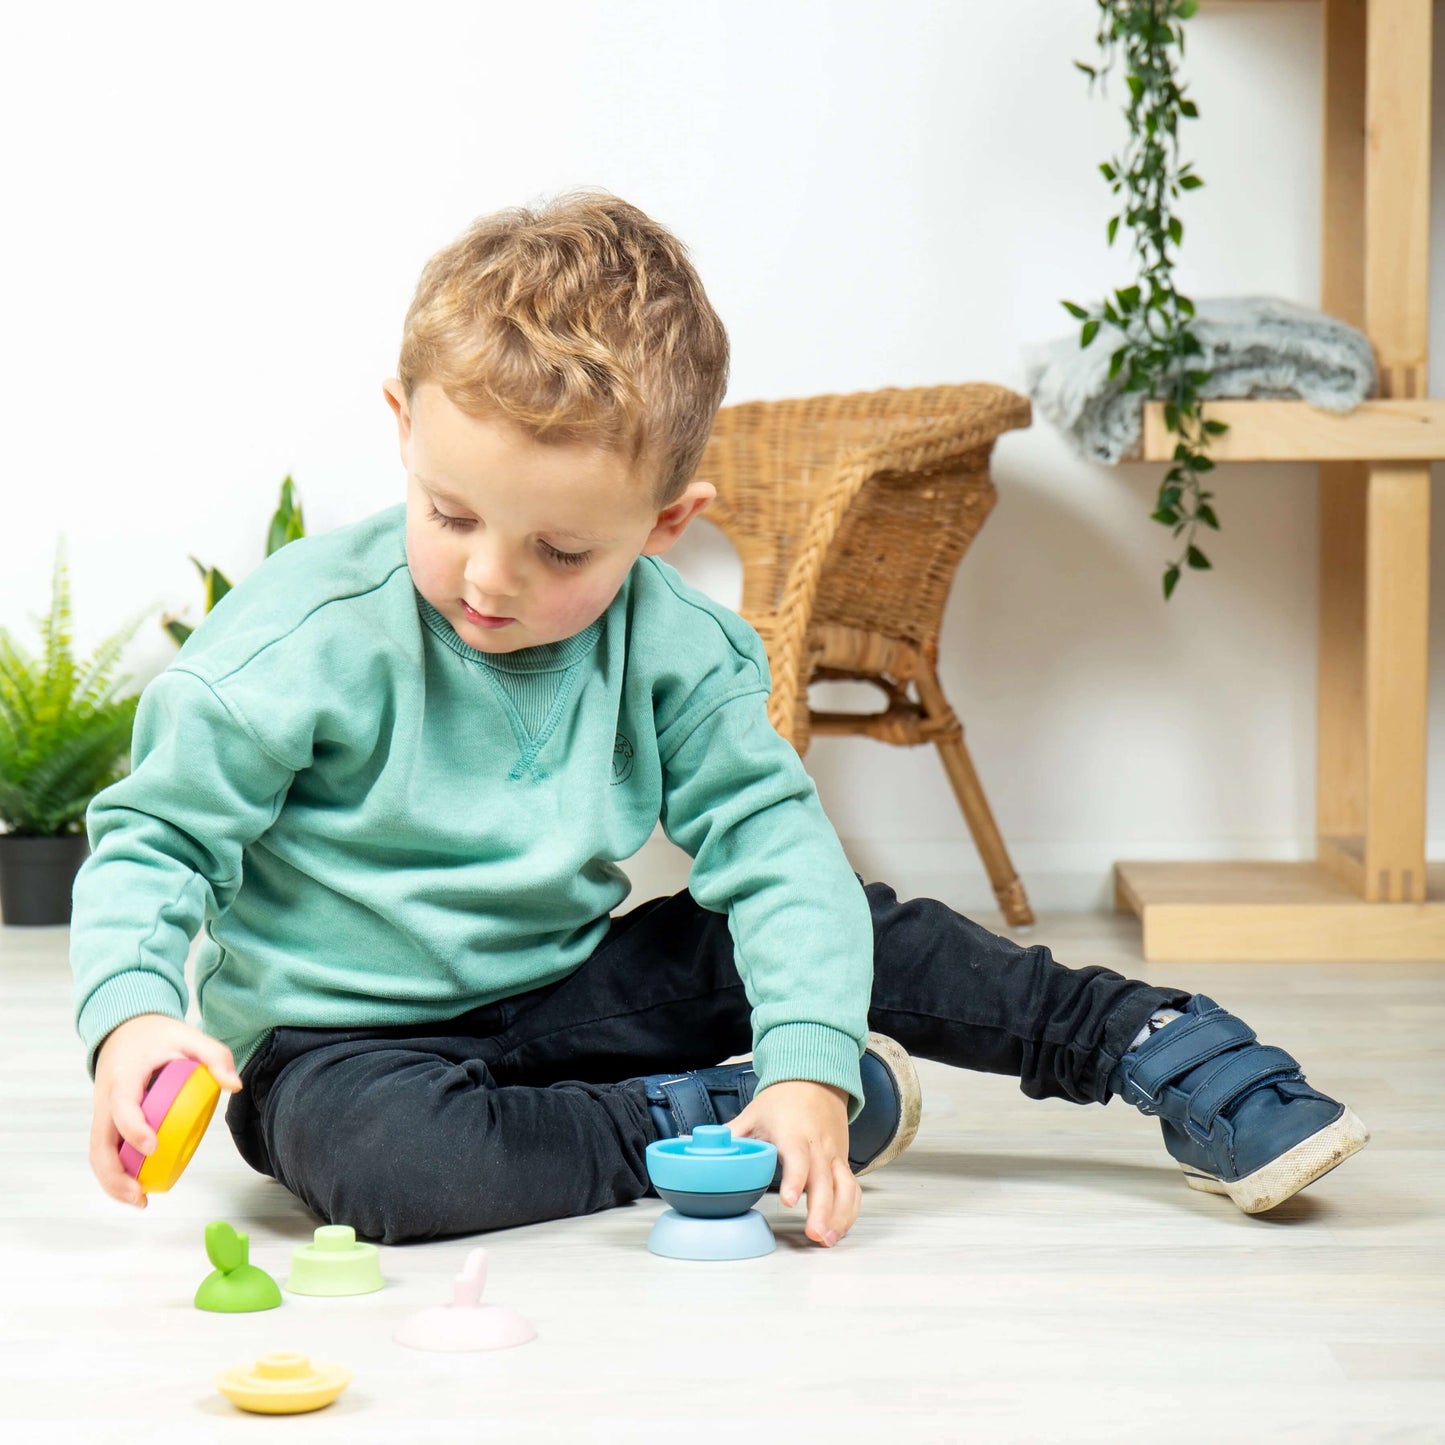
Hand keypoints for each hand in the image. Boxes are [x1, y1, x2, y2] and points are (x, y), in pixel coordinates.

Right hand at [89, 1013, 242, 1207]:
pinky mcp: (105, 1121)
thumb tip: (234, 1086)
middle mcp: (105, 1097)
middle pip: (100, 1141)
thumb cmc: (158, 1036)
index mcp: (124, 1075)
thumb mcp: (190, 1036)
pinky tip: (136, 1187)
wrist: (126, 1030)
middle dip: (116, 1172)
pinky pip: (104, 1151)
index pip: (122, 1106)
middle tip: (141, 1192)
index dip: (134, 1128)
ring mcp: (102, 1111)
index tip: (153, 1147)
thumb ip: (215, 1056)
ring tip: (139, 1199)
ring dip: (112, 1181)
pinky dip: (114, 1173)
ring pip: (97, 1153)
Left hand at [726, 1079, 857, 1246]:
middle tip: (814, 1235)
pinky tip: (837, 1230)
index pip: (797, 1157)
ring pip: (844, 1188)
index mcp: (794, 1133)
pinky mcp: (843, 1162)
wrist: (816, 1080)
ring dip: (839, 1216)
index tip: (788, 1200)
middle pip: (824, 1180)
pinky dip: (849, 1211)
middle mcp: (818, 1146)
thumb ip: (731, 1134)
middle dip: (822, 1210)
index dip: (795, 1179)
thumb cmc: (783, 1100)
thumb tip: (701, 1148)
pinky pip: (852, 1190)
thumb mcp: (753, 1113)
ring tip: (826, 1239)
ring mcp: (834, 1155)